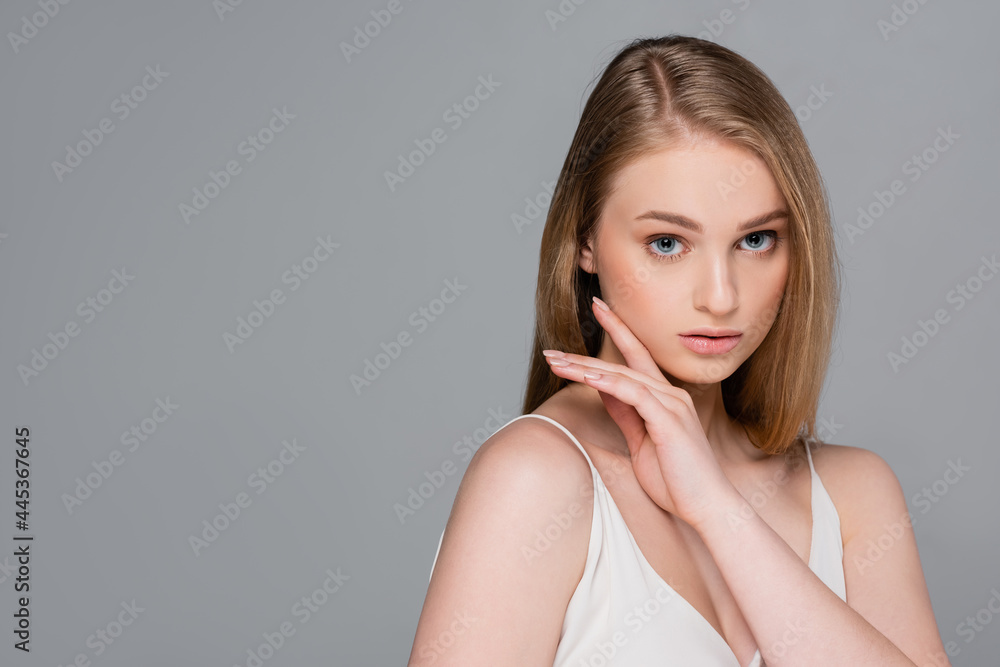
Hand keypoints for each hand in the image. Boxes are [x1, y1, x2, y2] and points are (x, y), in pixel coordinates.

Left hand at [542, 296, 736, 529]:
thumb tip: (603, 390)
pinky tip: (587, 377)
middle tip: (551, 350)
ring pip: (623, 375)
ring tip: (556, 362)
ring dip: (585, 368)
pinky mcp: (669, 419)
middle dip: (583, 355)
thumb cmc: (678, 480)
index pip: (636, 357)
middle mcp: (670, 395)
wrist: (708, 507)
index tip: (596, 309)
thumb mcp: (641, 442)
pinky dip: (609, 383)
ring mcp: (672, 405)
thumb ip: (625, 414)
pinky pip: (634, 394)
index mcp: (665, 399)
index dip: (617, 331)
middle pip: (622, 363)